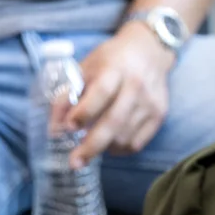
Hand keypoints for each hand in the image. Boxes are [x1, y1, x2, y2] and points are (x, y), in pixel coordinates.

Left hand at [63, 24, 176, 162]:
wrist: (149, 51)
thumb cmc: (111, 60)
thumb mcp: (85, 68)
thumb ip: (68, 95)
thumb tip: (54, 128)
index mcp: (115, 70)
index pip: (100, 93)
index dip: (83, 112)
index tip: (68, 127)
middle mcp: (136, 86)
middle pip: (114, 122)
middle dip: (92, 146)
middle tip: (75, 163)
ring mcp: (150, 102)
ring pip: (125, 137)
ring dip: (104, 147)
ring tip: (91, 145)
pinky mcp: (159, 115)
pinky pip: (137, 143)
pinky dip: (120, 149)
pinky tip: (110, 142)